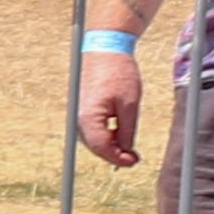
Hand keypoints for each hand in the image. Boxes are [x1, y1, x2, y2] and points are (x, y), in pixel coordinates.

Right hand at [78, 49, 145, 168]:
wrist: (105, 52)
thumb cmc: (119, 75)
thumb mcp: (130, 104)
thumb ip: (127, 130)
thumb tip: (127, 151)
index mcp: (89, 118)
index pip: (102, 148)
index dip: (118, 158)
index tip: (134, 162)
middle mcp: (79, 120)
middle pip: (95, 148)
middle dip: (114, 155)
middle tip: (134, 158)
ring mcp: (79, 117)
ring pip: (94, 141)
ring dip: (110, 146)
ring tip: (129, 147)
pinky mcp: (83, 112)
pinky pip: (92, 132)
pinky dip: (106, 136)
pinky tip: (119, 134)